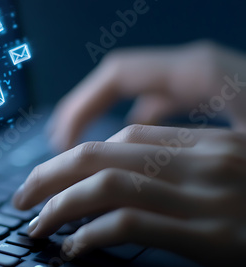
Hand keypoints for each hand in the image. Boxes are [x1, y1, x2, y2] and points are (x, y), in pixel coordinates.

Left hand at [13, 125, 245, 266]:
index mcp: (211, 144)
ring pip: (105, 183)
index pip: (126, 137)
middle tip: (20, 198)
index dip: (80, 156)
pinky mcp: (210, 235)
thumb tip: (138, 176)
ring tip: (34, 225)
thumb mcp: (240, 177)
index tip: (54, 178)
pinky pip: (130, 224)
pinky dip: (91, 234)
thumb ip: (195, 168)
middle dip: (48, 174)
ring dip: (57, 204)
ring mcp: (205, 195)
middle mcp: (203, 161)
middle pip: (101, 152)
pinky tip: (74, 249)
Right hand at [47, 40, 245, 151]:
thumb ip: (181, 154)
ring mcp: (203, 82)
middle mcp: (195, 69)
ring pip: (138, 92)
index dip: (80, 108)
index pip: (117, 76)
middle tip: (58, 145)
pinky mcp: (213, 97)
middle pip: (119, 80)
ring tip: (82, 148)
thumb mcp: (236, 146)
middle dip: (82, 111)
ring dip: (106, 117)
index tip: (61, 144)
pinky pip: (160, 104)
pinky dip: (135, 124)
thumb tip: (125, 177)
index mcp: (199, 71)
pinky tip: (129, 149)